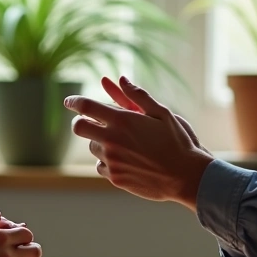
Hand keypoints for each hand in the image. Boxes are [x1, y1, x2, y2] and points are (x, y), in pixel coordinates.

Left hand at [64, 76, 213, 210]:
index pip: (85, 107)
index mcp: (122, 121)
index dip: (73, 102)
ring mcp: (112, 161)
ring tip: (123, 143)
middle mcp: (113, 140)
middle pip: (78, 128)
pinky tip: (125, 159)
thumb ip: (137, 96)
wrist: (187, 176)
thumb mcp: (162, 113)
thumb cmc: (178, 141)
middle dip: (81, 122)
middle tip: (90, 122)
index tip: (69, 101)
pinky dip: (107, 161)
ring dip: (100, 142)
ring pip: (92, 147)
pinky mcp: (115, 177)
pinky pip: (100, 166)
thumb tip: (120, 79)